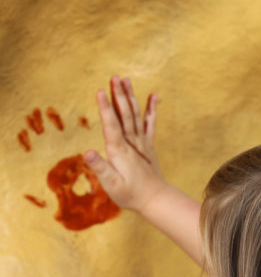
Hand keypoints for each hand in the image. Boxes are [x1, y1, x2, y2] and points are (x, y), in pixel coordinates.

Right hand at [84, 76, 165, 212]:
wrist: (156, 199)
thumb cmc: (131, 194)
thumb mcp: (112, 185)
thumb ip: (100, 168)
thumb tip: (88, 153)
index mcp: (120, 151)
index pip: (111, 126)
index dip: (106, 108)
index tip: (101, 91)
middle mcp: (132, 144)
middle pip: (125, 115)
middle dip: (119, 95)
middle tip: (115, 77)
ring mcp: (142, 143)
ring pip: (136, 115)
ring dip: (131, 97)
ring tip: (126, 80)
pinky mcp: (149, 146)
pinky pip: (150, 124)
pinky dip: (152, 110)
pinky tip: (154, 96)